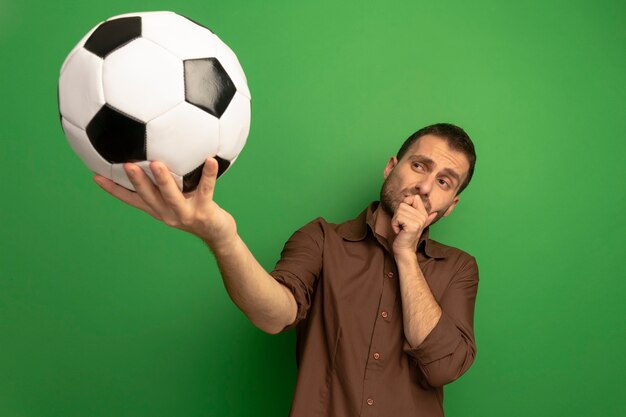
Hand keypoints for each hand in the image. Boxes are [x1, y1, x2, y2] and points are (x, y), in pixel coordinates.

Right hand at [93, 158, 236, 248]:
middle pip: (148, 196)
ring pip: (172, 196)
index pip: (131, 199)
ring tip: (156, 164)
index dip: (114, 189)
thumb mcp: (177, 199)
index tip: (95, 176)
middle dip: (136, 181)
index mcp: (158, 209)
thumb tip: (156, 156)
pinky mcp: (205, 211)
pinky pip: (207, 189)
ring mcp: (186, 213)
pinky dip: (208, 175)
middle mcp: (168, 213)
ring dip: (163, 180)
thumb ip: (166, 183)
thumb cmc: (197, 211)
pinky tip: (210, 160)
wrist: (219, 235)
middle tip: (125, 164)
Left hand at [391, 195, 436, 254]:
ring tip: (401, 228)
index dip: (405, 203)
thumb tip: (435, 213)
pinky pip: (397, 218)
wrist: (404, 249)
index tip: (405, 216)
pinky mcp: (413, 226)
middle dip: (397, 215)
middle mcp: (423, 216)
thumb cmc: (406, 236)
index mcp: (424, 214)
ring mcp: (419, 221)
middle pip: (403, 204)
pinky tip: (399, 231)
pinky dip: (394, 225)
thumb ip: (425, 218)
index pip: (414, 197)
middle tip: (402, 225)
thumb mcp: (415, 224)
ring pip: (399, 211)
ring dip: (395, 220)